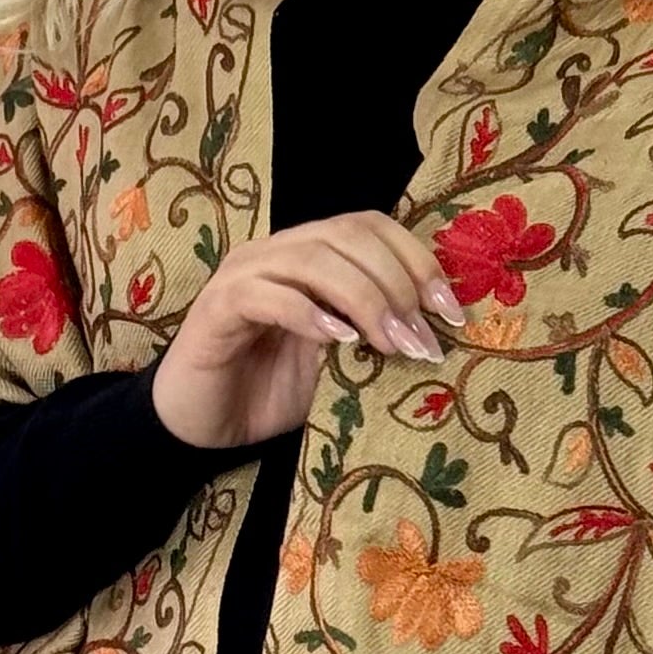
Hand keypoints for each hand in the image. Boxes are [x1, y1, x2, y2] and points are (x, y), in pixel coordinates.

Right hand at [149, 213, 462, 450]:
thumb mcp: (338, 365)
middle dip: (397, 284)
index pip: (370, 227)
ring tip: (391, 344)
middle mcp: (277, 252)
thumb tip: (434, 336)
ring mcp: (244, 275)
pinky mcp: (217, 308)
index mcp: (310, 255)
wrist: (201, 426)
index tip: (451, 312)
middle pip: (348, 235)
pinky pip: (266, 294)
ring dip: (364, 299)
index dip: (417, 260)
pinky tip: (339, 342)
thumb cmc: (270, 392)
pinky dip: (308, 313)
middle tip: (422, 340)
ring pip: (312, 258)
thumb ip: (374, 338)